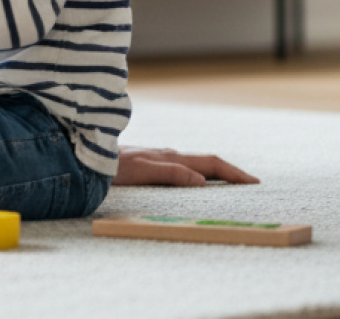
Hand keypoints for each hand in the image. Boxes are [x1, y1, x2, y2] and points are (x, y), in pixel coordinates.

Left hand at [114, 147, 258, 186]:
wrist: (86, 155)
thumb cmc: (111, 166)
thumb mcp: (140, 172)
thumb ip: (170, 174)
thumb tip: (202, 181)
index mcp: (171, 157)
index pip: (211, 163)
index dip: (233, 172)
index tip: (254, 183)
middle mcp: (169, 155)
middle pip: (207, 162)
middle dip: (231, 172)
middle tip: (252, 185)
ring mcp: (160, 158)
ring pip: (196, 164)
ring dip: (217, 173)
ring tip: (232, 185)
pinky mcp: (151, 163)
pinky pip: (184, 168)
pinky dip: (200, 175)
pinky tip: (197, 183)